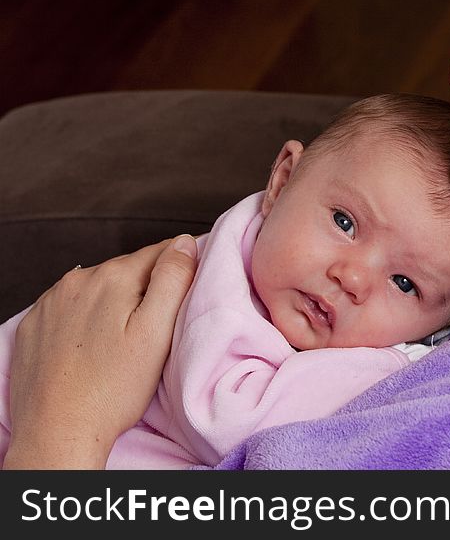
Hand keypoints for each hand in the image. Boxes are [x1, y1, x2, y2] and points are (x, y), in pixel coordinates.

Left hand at [3, 235, 197, 468]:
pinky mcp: (34, 324)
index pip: (161, 251)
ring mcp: (50, 302)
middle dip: (147, 288)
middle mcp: (77, 280)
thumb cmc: (113, 389)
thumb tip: (184, 243)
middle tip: (159, 326)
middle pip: (129, 269)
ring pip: (99, 288)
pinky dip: (86, 318)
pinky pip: (71, 308)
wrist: (57, 433)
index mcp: (112, 277)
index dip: (181, 268)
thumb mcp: (157, 333)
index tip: (189, 293)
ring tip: (125, 339)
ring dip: (116, 302)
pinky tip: (95, 346)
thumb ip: (173, 280)